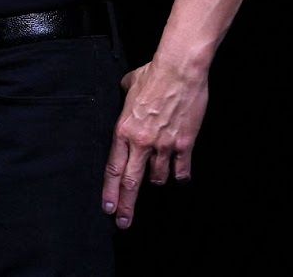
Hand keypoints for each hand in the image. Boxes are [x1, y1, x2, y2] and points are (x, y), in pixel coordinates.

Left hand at [101, 59, 208, 229]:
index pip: (113, 168)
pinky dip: (180, 175)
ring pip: (158, 177)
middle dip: (126, 206)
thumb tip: (126, 93)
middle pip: (130, 182)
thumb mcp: (129, 85)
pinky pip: (181, 170)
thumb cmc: (153, 74)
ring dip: (156, 181)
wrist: (179, 70)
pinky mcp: (184, 144)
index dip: (109, 191)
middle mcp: (142, 142)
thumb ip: (125, 96)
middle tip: (123, 222)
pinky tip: (179, 177)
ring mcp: (164, 145)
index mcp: (124, 130)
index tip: (108, 208)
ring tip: (155, 181)